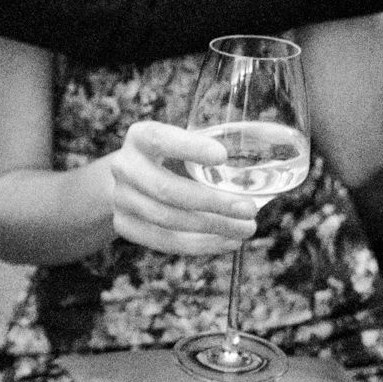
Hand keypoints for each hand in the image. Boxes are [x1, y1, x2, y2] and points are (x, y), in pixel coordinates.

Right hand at [105, 119, 263, 255]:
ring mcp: (120, 199)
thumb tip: (261, 165)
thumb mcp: (181, 145)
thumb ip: (208, 152)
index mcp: (140, 136)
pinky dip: (200, 245)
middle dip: (212, 202)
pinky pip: (164, 241)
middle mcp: (124, 166)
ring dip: (212, 227)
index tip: (223, 156)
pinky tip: (227, 242)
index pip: (161, 139)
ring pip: (168, 220)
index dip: (190, 148)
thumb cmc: (169, 159)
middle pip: (167, 190)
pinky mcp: (124, 226)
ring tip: (245, 229)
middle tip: (249, 209)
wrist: (131, 181)